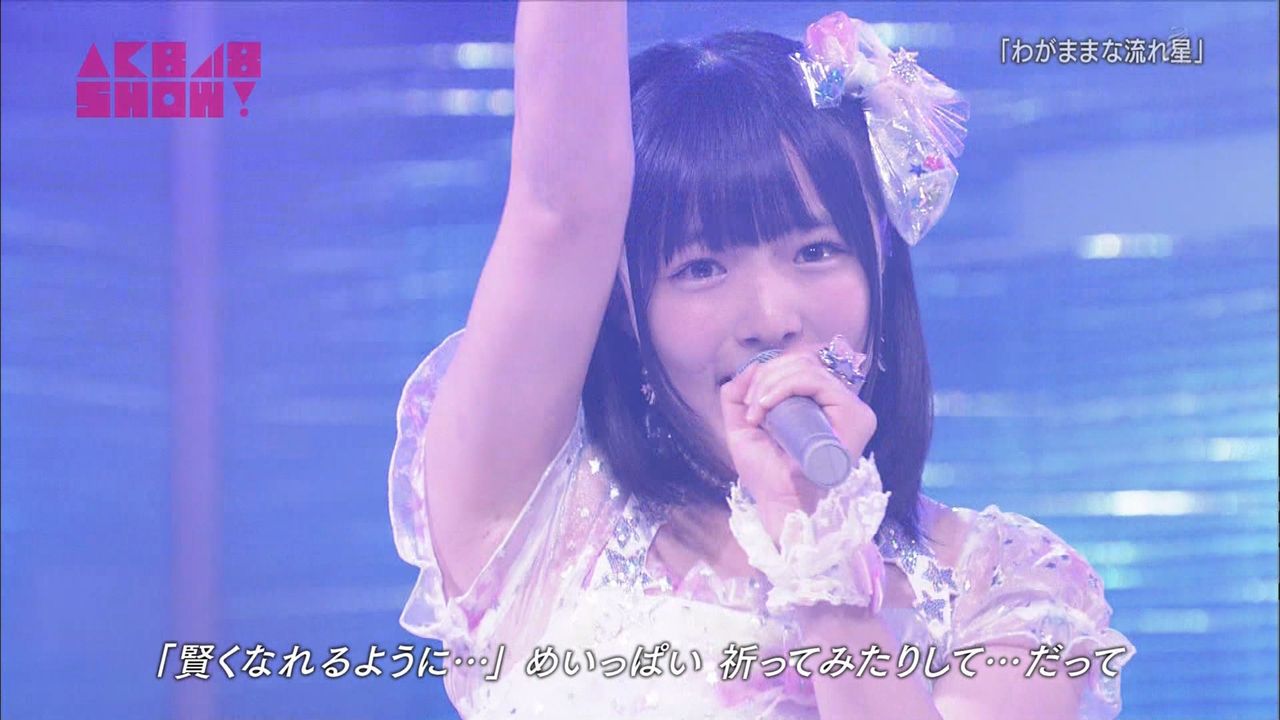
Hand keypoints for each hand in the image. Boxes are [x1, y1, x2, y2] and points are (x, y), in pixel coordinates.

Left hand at [718, 349, 877, 543]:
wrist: (779, 502)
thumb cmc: (765, 472)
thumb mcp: (743, 428)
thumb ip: (738, 397)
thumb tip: (749, 367)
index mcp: (819, 404)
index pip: (799, 366)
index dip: (768, 372)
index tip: (748, 403)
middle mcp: (840, 404)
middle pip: (803, 362)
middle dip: (766, 376)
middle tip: (750, 407)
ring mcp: (851, 409)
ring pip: (808, 368)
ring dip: (771, 382)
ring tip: (757, 411)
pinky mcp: (853, 416)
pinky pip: (817, 382)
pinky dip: (785, 386)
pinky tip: (766, 405)